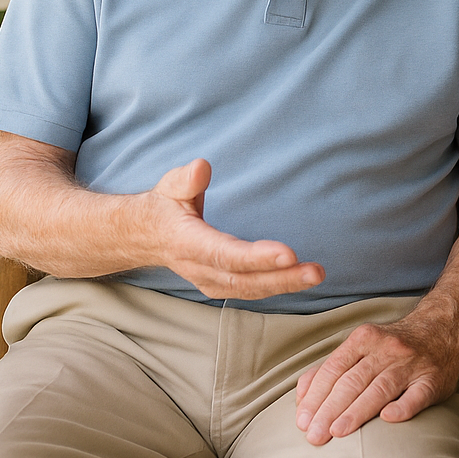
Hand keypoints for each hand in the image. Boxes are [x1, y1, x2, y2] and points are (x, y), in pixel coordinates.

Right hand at [149, 159, 323, 299]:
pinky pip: (250, 290)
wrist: (143, 236)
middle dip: (280, 278)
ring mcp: (208, 280)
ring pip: (248, 289)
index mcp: (187, 242)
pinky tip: (301, 280)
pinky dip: (276, 287)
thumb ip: (186, 179)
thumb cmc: (164, 206)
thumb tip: (202, 167)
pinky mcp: (219, 284)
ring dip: (284, 285)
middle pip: (242, 279)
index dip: (255, 257)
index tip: (288, 254)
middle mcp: (199, 268)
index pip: (224, 254)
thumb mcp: (169, 187)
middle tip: (314, 272)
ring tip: (315, 275)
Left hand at [293, 308, 458, 444]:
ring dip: (357, 411)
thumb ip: (332, 368)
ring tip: (338, 431)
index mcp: (364, 339)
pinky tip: (388, 419)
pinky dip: (403, 407)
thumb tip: (301, 397)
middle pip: (353, 381)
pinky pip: (418, 395)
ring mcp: (411, 364)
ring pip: (380, 388)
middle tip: (315, 436)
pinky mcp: (433, 380)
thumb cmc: (392, 346)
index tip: (303, 422)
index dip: (316, 396)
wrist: (442, 329)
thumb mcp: (361, 345)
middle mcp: (387, 349)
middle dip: (330, 409)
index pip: (334, 369)